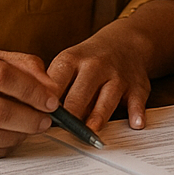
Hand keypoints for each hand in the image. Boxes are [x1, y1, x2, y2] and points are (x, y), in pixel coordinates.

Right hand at [0, 41, 61, 159]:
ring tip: (30, 129)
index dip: (32, 91)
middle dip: (30, 118)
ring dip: (18, 135)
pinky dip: (0, 148)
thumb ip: (19, 66)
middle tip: (46, 121)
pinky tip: (9, 139)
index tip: (51, 100)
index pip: (1, 75)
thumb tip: (50, 88)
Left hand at [44, 0, 173, 134]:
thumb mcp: (67, 63)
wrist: (126, 43)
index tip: (38, 118)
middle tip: (61, 131)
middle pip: (79, 94)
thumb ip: (54, 87)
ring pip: (107, 98)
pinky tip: (135, 123)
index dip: (45, 104)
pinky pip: (137, 101)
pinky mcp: (137, 87)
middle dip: (70, 114)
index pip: (54, 83)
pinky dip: (137, 112)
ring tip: (90, 131)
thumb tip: (36, 117)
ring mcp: (117, 76)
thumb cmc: (89, 60)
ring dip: (98, 116)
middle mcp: (95, 66)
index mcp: (71, 60)